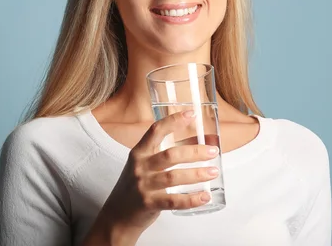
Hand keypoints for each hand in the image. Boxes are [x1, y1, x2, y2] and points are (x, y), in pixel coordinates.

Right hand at [97, 111, 219, 241]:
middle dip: (195, 152)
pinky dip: (192, 199)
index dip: (174, 120)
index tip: (192, 114)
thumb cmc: (136, 186)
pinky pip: (174, 201)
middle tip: (213, 151)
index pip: (156, 130)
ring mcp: (143, 186)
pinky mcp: (149, 204)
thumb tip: (198, 144)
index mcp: (139, 153)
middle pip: (170, 155)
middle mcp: (140, 167)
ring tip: (213, 171)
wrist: (118, 215)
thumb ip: (164, 154)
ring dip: (197, 174)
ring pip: (174, 177)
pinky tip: (205, 196)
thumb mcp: (144, 166)